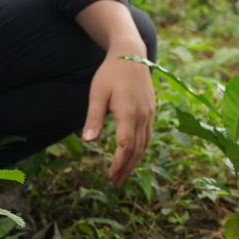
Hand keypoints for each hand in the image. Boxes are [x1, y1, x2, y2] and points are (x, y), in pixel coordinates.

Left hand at [83, 51, 154, 184]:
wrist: (131, 54)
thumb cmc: (111, 73)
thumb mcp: (97, 93)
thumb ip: (93, 117)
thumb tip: (87, 140)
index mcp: (128, 112)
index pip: (125, 146)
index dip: (118, 163)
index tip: (109, 176)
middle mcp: (142, 115)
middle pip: (137, 150)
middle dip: (126, 168)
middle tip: (115, 183)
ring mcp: (149, 113)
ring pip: (145, 144)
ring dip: (134, 162)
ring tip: (123, 174)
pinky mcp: (151, 111)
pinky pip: (148, 135)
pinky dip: (141, 149)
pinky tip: (133, 155)